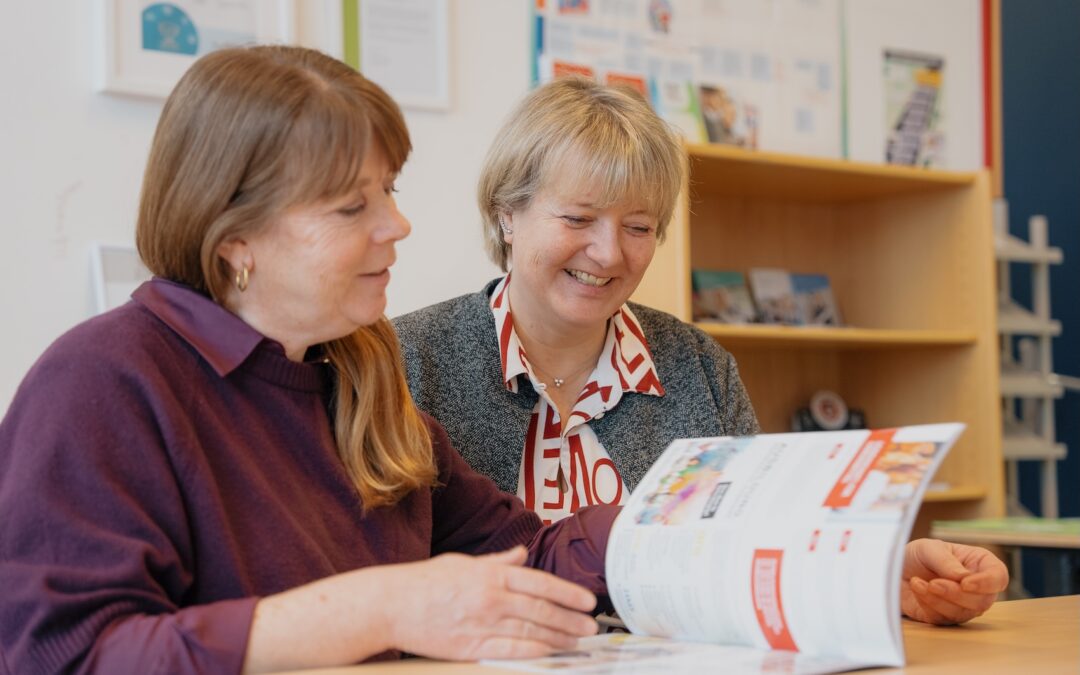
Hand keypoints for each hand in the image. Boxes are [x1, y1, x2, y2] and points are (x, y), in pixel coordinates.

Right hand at [386, 546, 598, 660]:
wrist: (391, 605)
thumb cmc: (424, 582)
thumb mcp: (464, 562)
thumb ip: (497, 561)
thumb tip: (521, 554)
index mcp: (491, 574)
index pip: (540, 583)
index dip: (567, 593)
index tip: (586, 600)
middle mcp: (491, 597)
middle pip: (541, 610)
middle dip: (570, 618)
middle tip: (591, 625)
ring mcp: (482, 623)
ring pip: (531, 632)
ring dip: (559, 637)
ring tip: (578, 641)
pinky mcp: (472, 646)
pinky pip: (511, 650)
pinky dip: (534, 652)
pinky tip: (551, 653)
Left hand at [900, 538, 1008, 624]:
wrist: (892, 569)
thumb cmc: (916, 555)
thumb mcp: (928, 548)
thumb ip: (946, 561)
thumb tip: (964, 578)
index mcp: (980, 564)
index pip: (998, 577)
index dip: (987, 583)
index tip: (965, 583)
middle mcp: (977, 588)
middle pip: (982, 601)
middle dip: (956, 594)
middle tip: (933, 583)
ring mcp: (963, 605)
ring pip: (963, 613)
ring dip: (939, 600)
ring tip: (918, 583)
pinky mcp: (945, 618)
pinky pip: (943, 619)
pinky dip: (928, 604)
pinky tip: (916, 587)